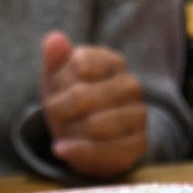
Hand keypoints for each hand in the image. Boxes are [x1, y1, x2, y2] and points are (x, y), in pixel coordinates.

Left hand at [40, 31, 147, 178]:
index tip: (54, 93)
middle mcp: (131, 85)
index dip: (57, 84)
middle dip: (58, 112)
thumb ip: (55, 59)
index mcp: (114, 62)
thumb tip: (54, 40)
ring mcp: (138, 115)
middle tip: (53, 119)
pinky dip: (78, 152)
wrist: (89, 139)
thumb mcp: (57, 79)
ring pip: (93, 125)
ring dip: (68, 133)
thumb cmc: (71, 104)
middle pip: (82, 96)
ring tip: (62, 135)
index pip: (78, 64)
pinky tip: (63, 150)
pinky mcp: (139, 144)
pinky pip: (105, 150)